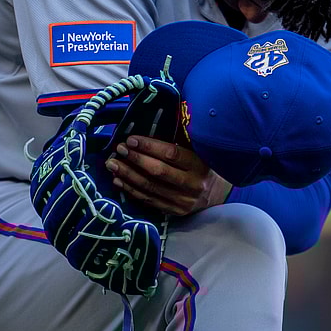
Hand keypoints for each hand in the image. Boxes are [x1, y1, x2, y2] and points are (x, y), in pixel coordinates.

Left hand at [105, 136, 232, 216]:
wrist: (218, 194)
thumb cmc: (204, 165)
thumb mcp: (199, 150)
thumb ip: (181, 138)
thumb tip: (157, 119)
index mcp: (200, 165)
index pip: (171, 154)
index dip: (149, 146)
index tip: (132, 139)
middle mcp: (192, 184)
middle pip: (158, 171)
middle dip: (135, 159)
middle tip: (119, 149)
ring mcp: (183, 201)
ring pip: (150, 187)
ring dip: (128, 175)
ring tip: (112, 164)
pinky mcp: (174, 211)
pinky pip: (149, 200)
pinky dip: (132, 190)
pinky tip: (119, 181)